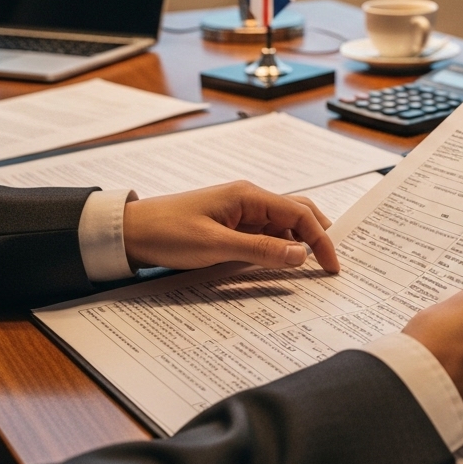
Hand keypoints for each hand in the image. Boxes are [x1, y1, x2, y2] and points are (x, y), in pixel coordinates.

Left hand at [121, 180, 339, 273]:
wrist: (130, 233)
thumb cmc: (168, 233)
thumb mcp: (216, 246)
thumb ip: (262, 250)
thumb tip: (302, 255)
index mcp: (249, 195)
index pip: (300, 213)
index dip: (321, 239)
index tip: (332, 266)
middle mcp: (249, 199)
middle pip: (297, 212)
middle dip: (318, 235)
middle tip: (332, 263)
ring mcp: (240, 212)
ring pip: (282, 224)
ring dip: (300, 243)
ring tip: (313, 267)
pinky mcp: (230, 225)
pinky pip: (265, 234)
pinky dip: (280, 247)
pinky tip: (283, 264)